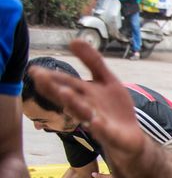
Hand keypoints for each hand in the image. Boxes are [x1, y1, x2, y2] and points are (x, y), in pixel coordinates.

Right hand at [29, 41, 145, 163]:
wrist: (130, 137)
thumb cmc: (113, 108)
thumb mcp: (107, 80)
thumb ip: (92, 62)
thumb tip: (74, 40)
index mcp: (83, 94)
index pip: (65, 84)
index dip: (50, 78)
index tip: (34, 70)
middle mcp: (87, 108)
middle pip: (69, 97)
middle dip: (55, 88)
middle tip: (40, 77)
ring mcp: (99, 122)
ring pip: (84, 113)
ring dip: (74, 103)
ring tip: (65, 92)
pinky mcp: (112, 135)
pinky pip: (105, 131)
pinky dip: (100, 127)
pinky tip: (95, 121)